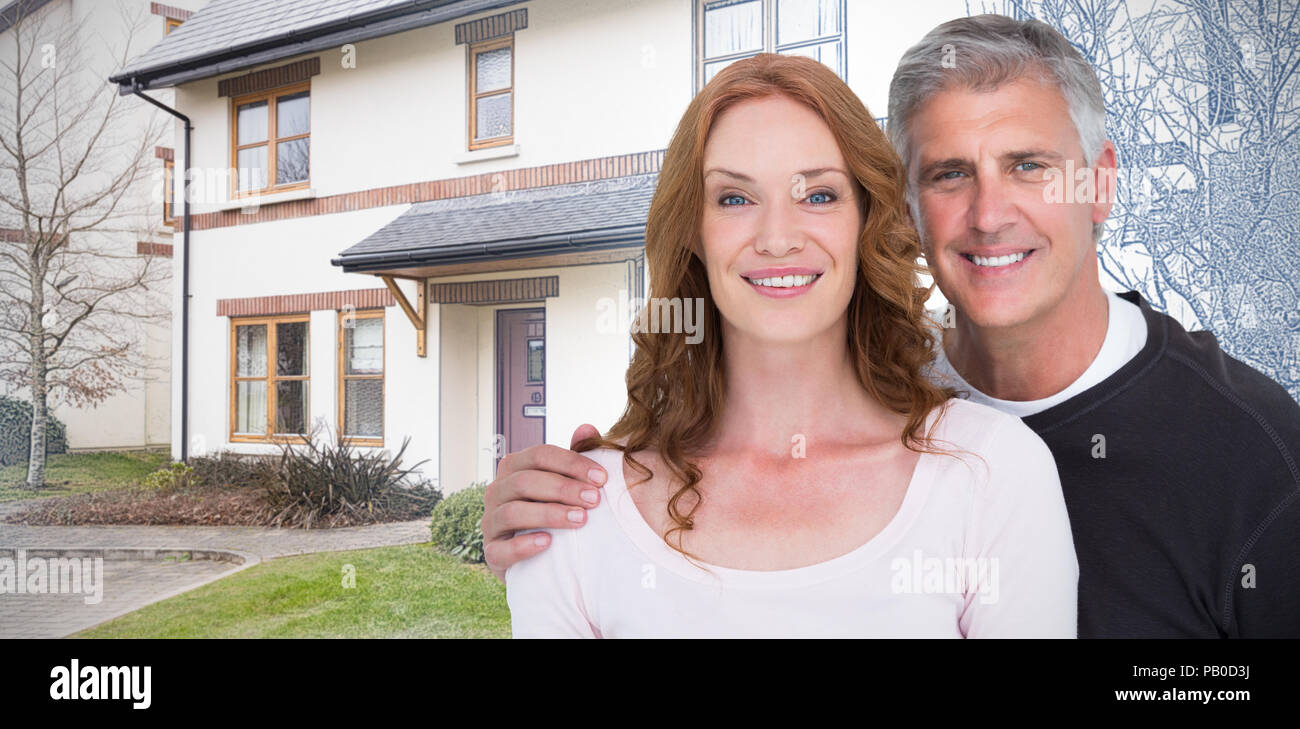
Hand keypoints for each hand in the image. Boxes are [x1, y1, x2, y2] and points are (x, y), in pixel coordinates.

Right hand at [483, 424, 605, 582]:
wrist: (541, 559)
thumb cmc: (552, 513)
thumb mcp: (564, 486)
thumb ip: (573, 460)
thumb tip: (587, 428)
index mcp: (514, 469)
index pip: (539, 455)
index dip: (571, 463)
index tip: (602, 478)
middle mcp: (497, 491)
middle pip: (525, 481)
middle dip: (563, 488)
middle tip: (595, 500)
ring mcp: (491, 523)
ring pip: (513, 512)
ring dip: (549, 514)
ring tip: (580, 520)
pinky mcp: (492, 554)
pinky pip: (501, 549)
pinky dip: (525, 545)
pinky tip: (548, 543)